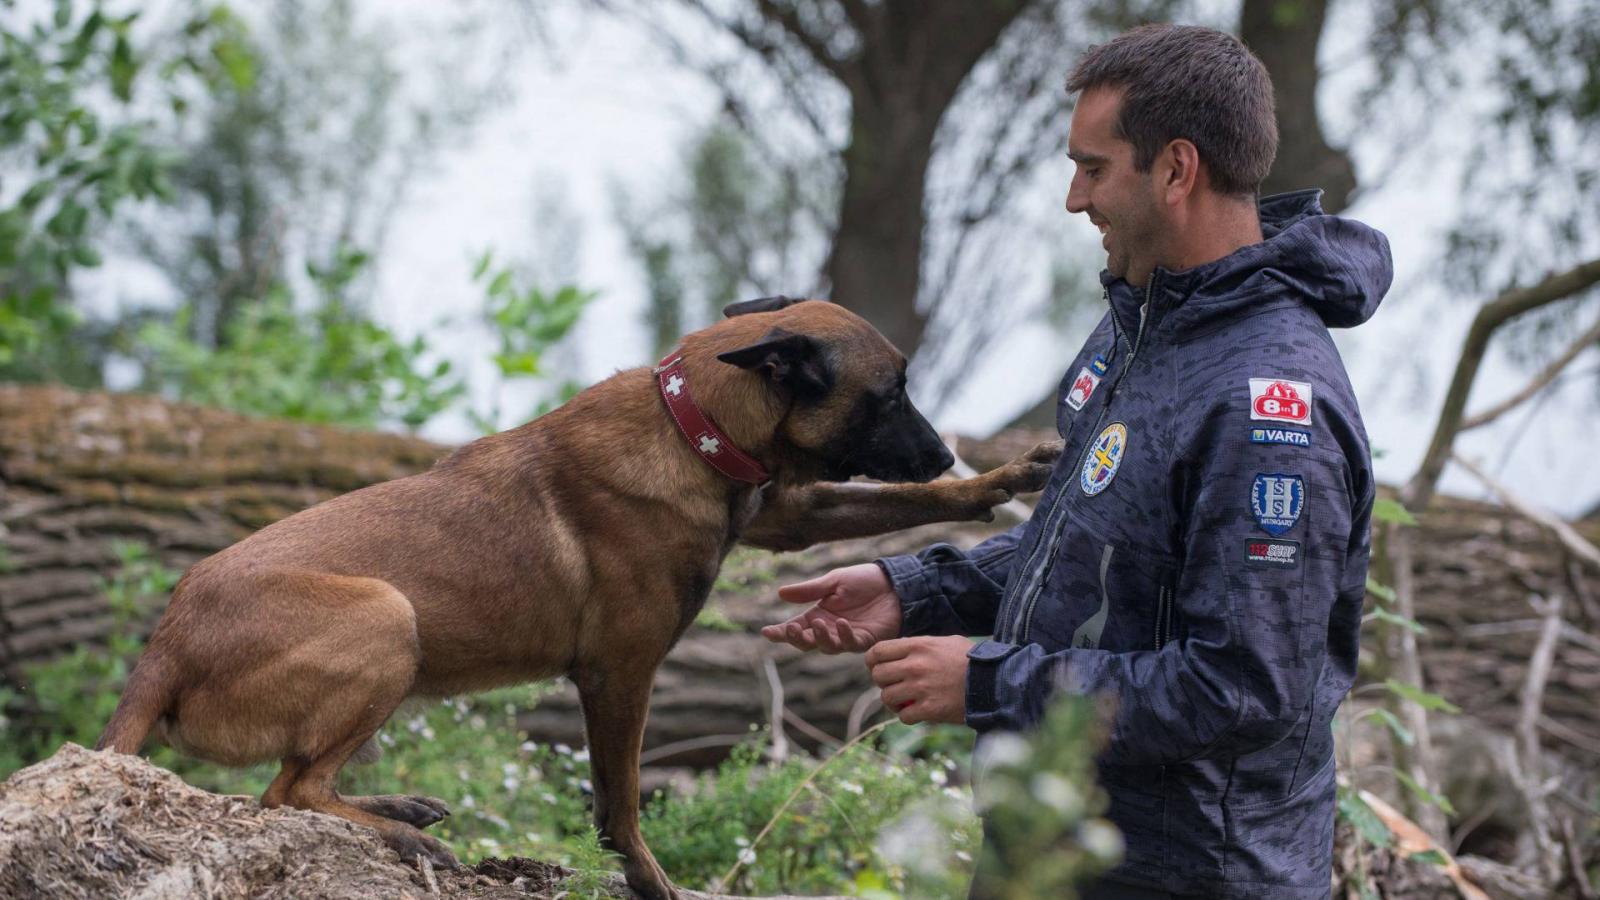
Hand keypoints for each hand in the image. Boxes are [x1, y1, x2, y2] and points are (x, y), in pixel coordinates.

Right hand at [760, 563, 902, 653]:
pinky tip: (842, 624)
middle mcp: (830, 629)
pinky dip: (844, 636)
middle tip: (791, 629)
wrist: (894, 583)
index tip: (767, 632)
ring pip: (827, 647)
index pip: (795, 627)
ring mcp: (847, 636)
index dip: (780, 633)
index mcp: (818, 614)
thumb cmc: (863, 580)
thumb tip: (780, 593)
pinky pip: (851, 644)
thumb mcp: (834, 581)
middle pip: (807, 642)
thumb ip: (810, 591)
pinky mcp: (865, 640)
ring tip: (818, 624)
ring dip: (820, 638)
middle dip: (796, 638)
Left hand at [865, 636, 969, 724]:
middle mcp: (915, 665)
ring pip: (887, 697)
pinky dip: (908, 716)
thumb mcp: (945, 642)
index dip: (873, 661)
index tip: (878, 668)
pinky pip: (904, 716)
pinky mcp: (929, 709)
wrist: (994, 682)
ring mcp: (921, 688)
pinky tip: (918, 712)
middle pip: (878, 675)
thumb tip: (901, 650)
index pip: (877, 652)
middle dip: (883, 682)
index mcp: (918, 646)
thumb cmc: (971, 661)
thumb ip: (920, 645)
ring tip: (905, 702)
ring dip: (894, 702)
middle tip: (894, 686)